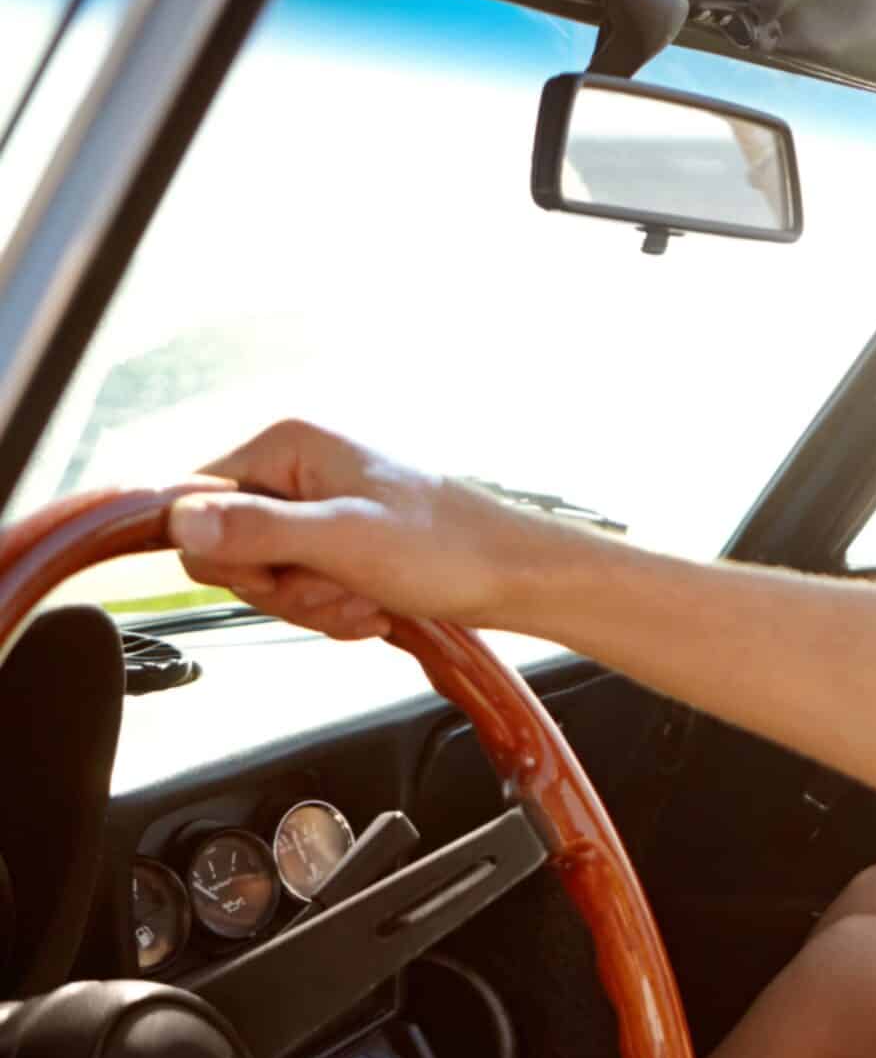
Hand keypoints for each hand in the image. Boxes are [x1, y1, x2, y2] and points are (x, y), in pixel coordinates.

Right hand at [169, 421, 547, 640]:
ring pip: (266, 578)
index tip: (274, 574)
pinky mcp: (336, 545)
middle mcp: (296, 470)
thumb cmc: (448, 548)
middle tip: (338, 588)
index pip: (193, 503)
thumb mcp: (344, 540)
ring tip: (366, 598)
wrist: (515, 577)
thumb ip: (260, 530)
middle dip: (282, 587)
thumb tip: (179, 522)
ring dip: (314, 604)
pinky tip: (373, 608)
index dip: (225, 553)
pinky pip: (301, 591)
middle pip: (228, 549)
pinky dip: (333, 611)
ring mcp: (316, 509)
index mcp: (287, 446)